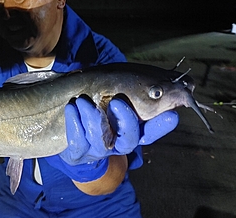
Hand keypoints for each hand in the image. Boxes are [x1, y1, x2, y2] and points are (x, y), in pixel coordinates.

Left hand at [45, 95, 178, 181]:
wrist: (64, 121)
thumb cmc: (96, 102)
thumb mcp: (118, 91)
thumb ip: (140, 87)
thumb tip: (171, 81)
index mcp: (131, 129)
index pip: (151, 130)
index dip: (161, 125)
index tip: (171, 115)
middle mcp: (117, 141)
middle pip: (130, 139)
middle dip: (127, 121)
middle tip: (118, 101)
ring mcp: (97, 149)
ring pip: (101, 140)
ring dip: (93, 118)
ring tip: (83, 100)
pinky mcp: (77, 153)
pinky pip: (78, 143)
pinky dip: (75, 123)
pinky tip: (73, 107)